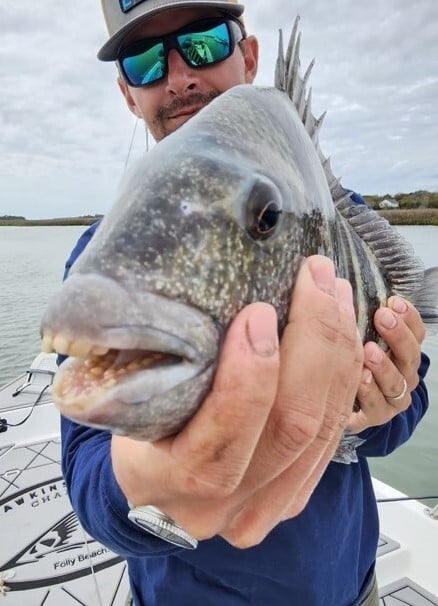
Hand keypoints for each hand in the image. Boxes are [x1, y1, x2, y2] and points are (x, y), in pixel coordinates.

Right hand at [111, 256, 362, 547]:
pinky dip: (345, 376)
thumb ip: (156, 361)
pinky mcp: (297, 493)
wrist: (153, 484)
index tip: (259, 312)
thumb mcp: (123, 395)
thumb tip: (188, 293)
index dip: (249, 379)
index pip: (218, 445)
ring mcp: (267, 506)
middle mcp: (223, 507)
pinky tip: (345, 332)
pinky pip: (335, 432)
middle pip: (290, 428)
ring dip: (338, 351)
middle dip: (313, 342)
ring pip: (323, 428)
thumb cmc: (133, 424)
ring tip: (336, 291)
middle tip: (316, 277)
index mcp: (167, 482)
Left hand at [347, 296, 424, 433]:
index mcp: (404, 352)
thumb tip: (341, 285)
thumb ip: (361, 317)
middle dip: (397, 335)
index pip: (416, 333)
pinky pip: (375, 406)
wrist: (355, 407)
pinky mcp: (375, 416)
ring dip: (383, 366)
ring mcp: (392, 398)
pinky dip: (368, 393)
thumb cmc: (357, 362)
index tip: (393, 301)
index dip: (408, 317)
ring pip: (395, 382)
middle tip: (382, 317)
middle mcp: (404, 375)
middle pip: (409, 356)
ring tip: (369, 351)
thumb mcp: (362, 338)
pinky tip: (358, 379)